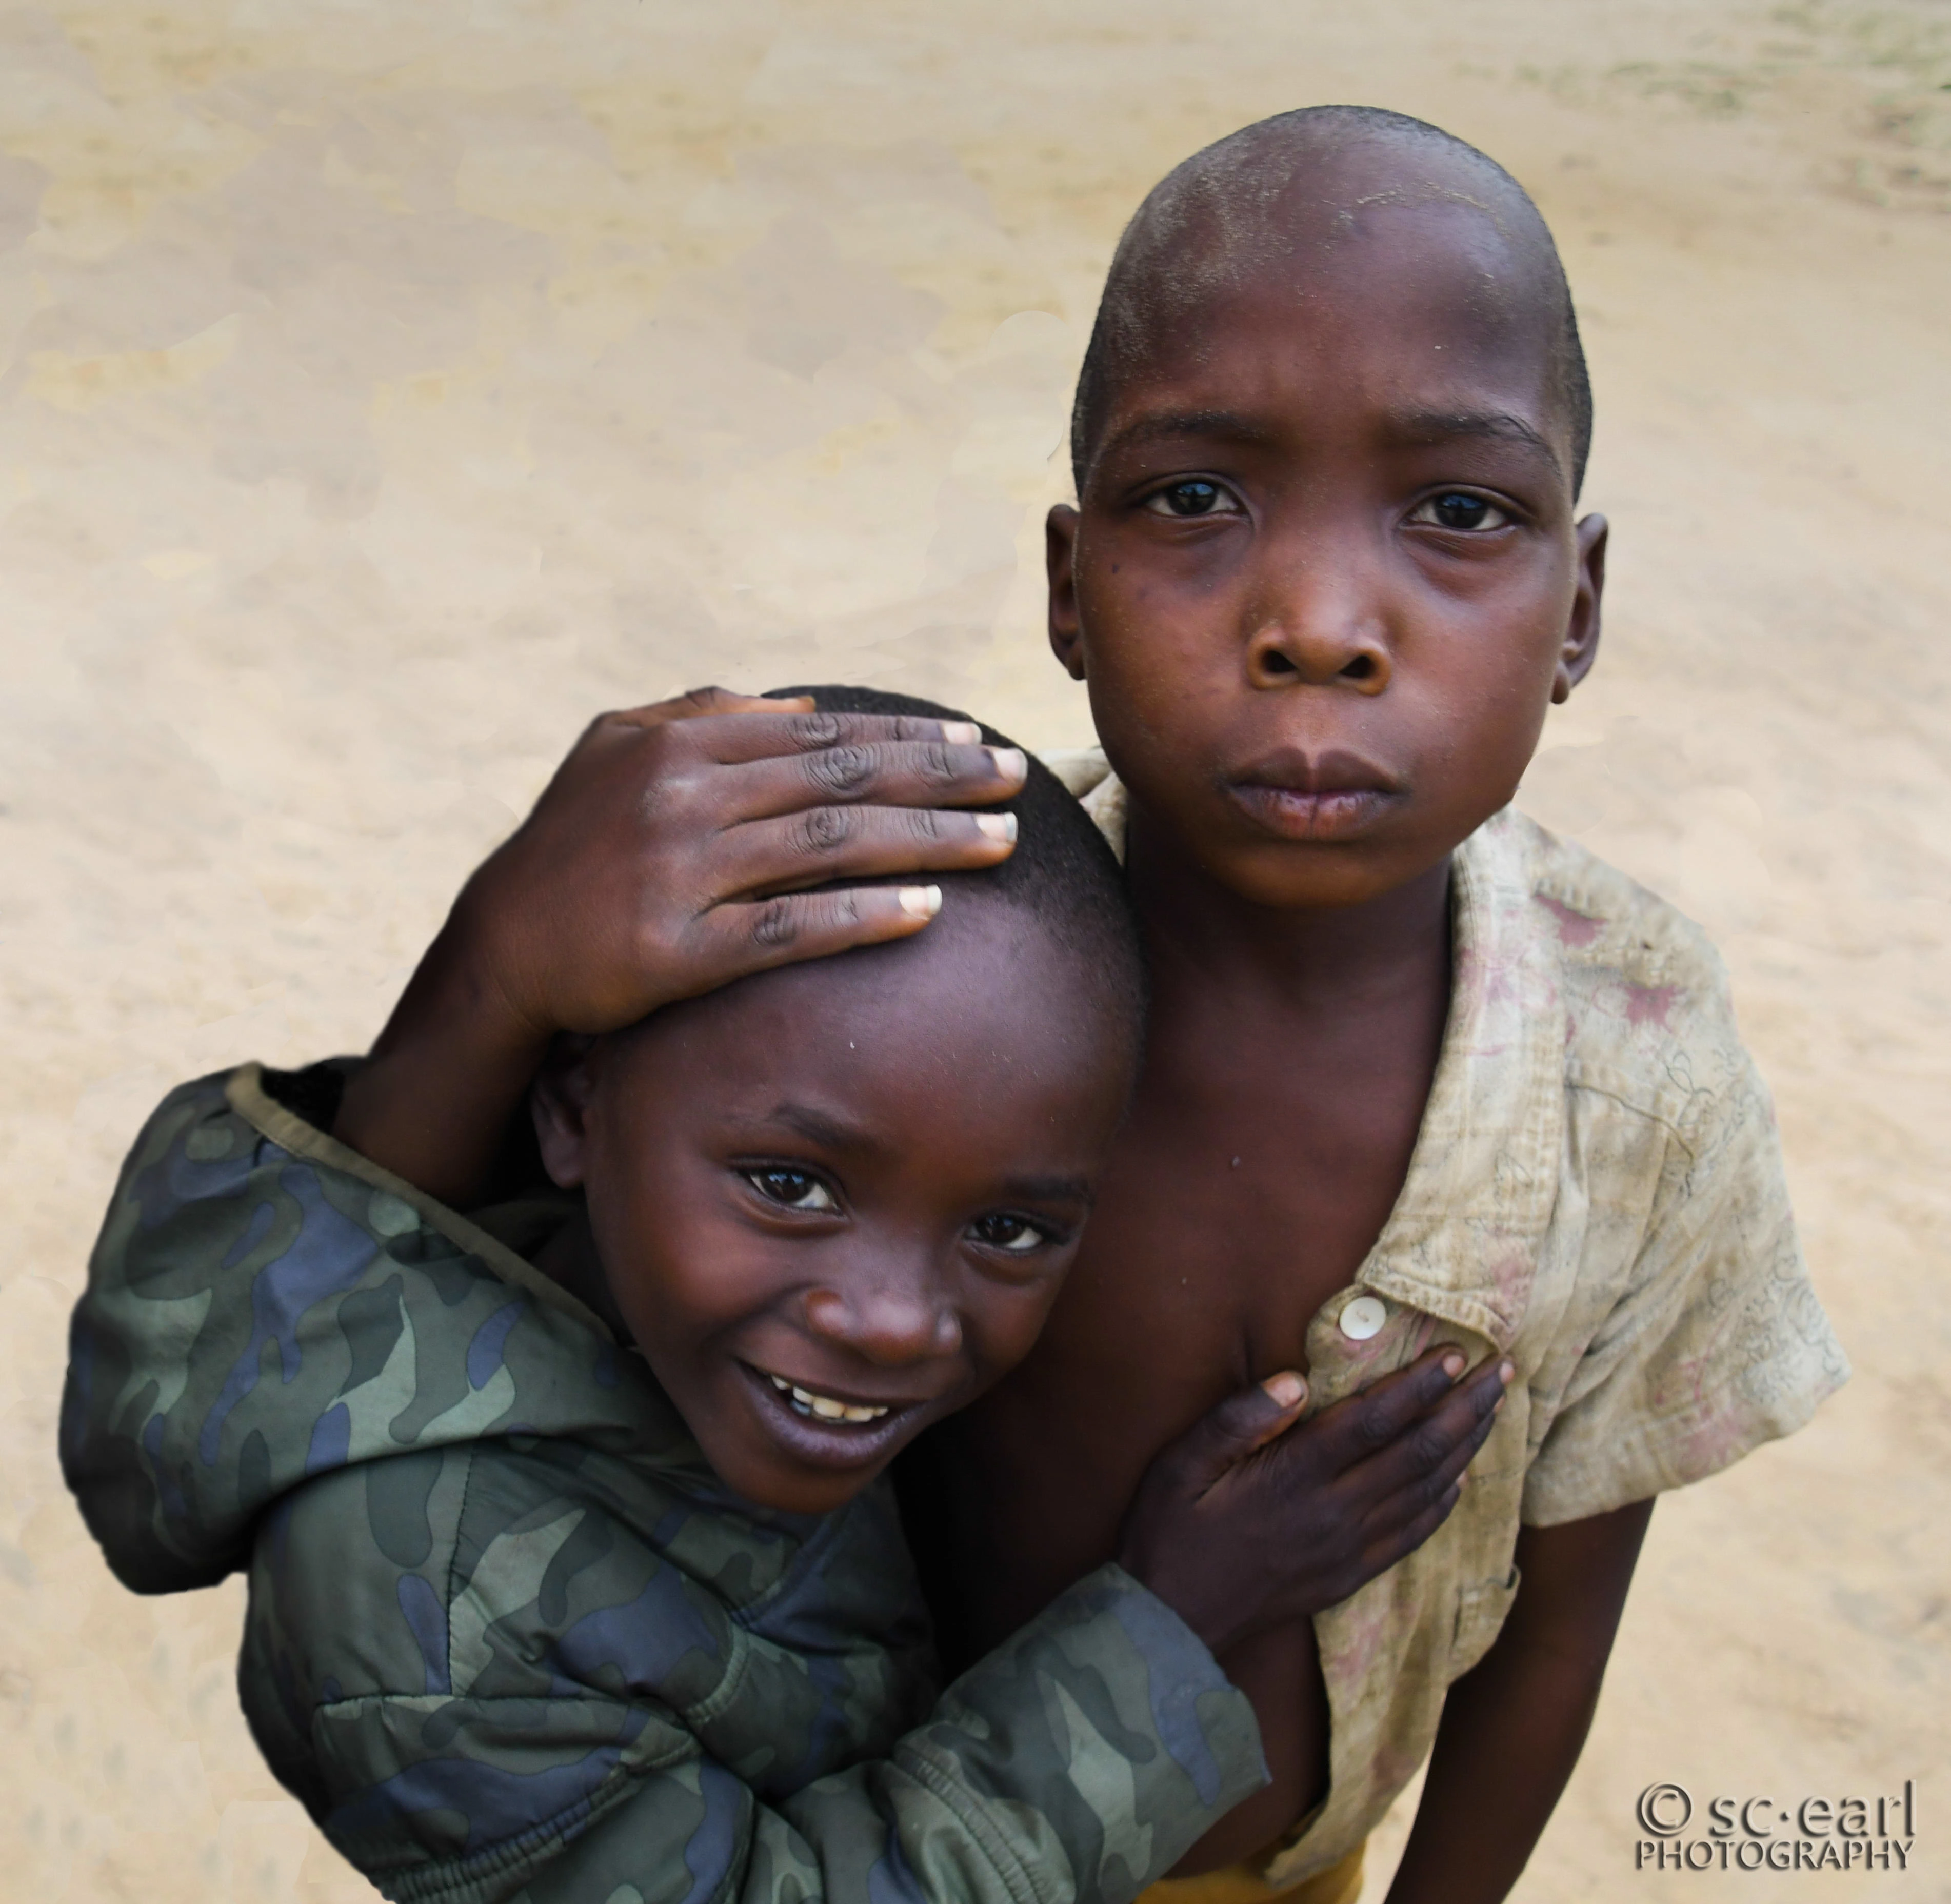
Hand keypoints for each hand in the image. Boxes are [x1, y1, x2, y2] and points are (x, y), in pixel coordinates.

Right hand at [334, 686, 1027, 1203]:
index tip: (977, 740)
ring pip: (829, 846)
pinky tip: (926, 912)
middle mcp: (683, 797)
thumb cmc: (574, 843)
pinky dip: (861, 916)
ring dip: (927, 842)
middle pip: (840, 780)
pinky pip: (788, 929)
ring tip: (1003, 843)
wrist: (503, 943)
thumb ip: (703, 717)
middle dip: (940, 778)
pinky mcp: (676, 950)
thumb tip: (796, 705)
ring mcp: (680, 872)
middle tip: (1017, 780)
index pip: (820, 735)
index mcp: (681, 744)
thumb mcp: (618, 751)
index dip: (906, 737)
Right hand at [1118, 1348, 1512, 1658]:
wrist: (1172, 1626)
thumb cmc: (1168, 1532)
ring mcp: (1347, 1550)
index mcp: (1294, 1476)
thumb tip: (1295, 1379)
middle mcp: (1333, 1513)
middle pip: (1417, 1452)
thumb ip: (1238, 1419)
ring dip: (1466, 1447)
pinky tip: (1460, 1478)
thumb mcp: (1181, 1464)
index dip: (1419, 1384)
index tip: (1454, 1353)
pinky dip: (1444, 1503)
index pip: (1375, 1420)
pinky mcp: (1349, 1577)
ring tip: (1493, 1411)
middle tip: (1501, 1372)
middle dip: (1463, 1408)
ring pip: (1426, 1491)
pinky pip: (1412, 1536)